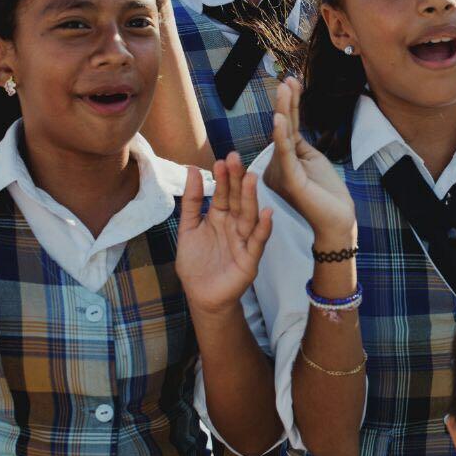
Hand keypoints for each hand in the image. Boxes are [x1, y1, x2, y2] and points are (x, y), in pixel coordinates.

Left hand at [176, 155, 272, 315]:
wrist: (201, 297)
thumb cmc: (196, 264)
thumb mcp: (188, 229)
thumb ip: (192, 201)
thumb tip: (192, 169)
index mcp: (220, 217)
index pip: (223, 193)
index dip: (223, 178)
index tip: (222, 160)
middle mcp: (234, 226)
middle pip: (237, 200)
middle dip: (237, 180)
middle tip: (236, 159)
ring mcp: (244, 241)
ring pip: (248, 216)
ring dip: (250, 198)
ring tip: (251, 179)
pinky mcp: (250, 260)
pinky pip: (257, 242)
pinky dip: (263, 228)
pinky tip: (266, 213)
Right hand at [263, 78, 356, 242]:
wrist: (337, 221)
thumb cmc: (327, 195)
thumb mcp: (313, 161)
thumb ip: (300, 144)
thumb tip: (290, 120)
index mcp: (282, 163)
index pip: (286, 128)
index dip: (290, 104)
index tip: (292, 82)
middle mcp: (276, 167)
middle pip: (283, 128)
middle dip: (286, 102)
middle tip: (287, 79)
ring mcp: (281, 174)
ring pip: (282, 136)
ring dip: (284, 110)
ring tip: (284, 88)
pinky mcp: (290, 181)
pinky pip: (285, 154)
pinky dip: (282, 135)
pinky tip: (280, 118)